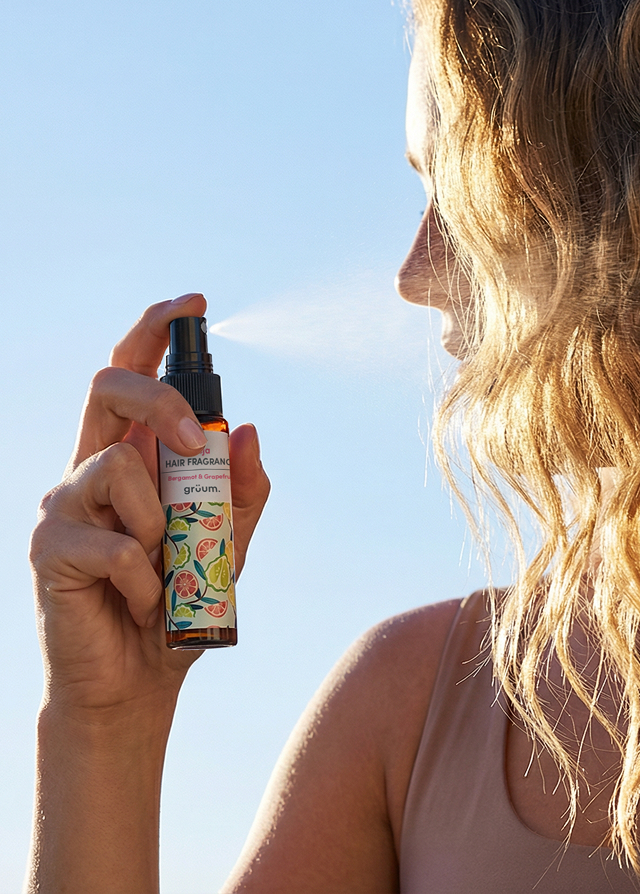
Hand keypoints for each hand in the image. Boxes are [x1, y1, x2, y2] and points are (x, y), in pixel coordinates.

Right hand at [29, 294, 269, 712]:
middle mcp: (91, 467)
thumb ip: (241, 489)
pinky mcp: (48, 549)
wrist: (139, 682)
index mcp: (134, 457)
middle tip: (192, 441)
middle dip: (160, 399)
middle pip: (108, 387)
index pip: (134, 377)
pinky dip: (148, 576)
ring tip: (162, 569)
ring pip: (117, 466)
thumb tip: (246, 427)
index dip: (155, 333)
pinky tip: (144, 602)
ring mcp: (63, 505)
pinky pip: (114, 542)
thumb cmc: (179, 602)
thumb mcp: (228, 542)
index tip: (193, 302)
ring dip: (160, 522)